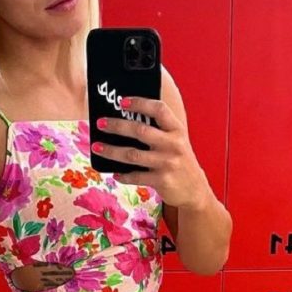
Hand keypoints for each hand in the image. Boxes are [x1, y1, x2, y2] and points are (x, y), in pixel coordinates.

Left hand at [90, 96, 210, 210]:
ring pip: (132, 155)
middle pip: (140, 131)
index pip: (159, 110)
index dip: (140, 103)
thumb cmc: (179, 161)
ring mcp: (168, 163)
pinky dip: (123, 175)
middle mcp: (174, 144)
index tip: (122, 101)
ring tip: (97, 146)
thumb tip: (125, 120)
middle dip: (117, 126)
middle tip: (100, 123)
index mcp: (177, 130)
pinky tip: (114, 172)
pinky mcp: (162, 181)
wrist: (195, 190)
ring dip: (111, 150)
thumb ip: (159, 131)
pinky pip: (136, 176)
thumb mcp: (176, 141)